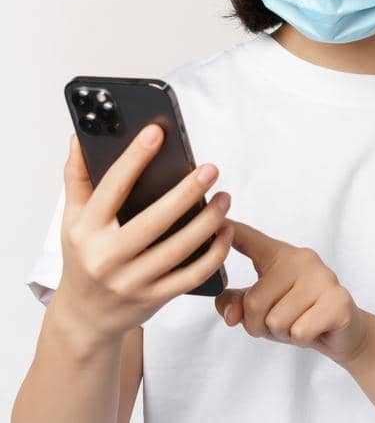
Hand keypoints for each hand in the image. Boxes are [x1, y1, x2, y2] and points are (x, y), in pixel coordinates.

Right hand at [51, 127, 233, 342]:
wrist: (85, 316)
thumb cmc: (83, 257)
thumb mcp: (73, 220)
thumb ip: (79, 179)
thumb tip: (80, 138)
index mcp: (86, 231)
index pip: (111, 188)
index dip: (134, 159)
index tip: (157, 133)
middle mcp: (107, 257)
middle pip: (154, 220)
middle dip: (186, 193)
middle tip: (210, 169)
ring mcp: (132, 281)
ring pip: (179, 248)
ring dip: (208, 221)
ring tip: (224, 197)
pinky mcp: (155, 298)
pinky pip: (192, 275)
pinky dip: (215, 252)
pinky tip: (226, 231)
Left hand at [213, 221, 372, 365]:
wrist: (344, 332)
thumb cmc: (298, 315)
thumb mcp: (261, 310)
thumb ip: (236, 305)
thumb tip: (232, 315)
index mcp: (279, 256)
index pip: (250, 239)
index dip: (231, 230)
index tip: (217, 218)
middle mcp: (302, 260)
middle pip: (254, 302)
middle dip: (259, 325)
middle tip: (281, 322)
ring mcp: (323, 278)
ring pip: (275, 320)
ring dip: (282, 333)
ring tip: (299, 324)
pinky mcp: (338, 301)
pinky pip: (299, 331)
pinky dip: (301, 339)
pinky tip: (315, 329)